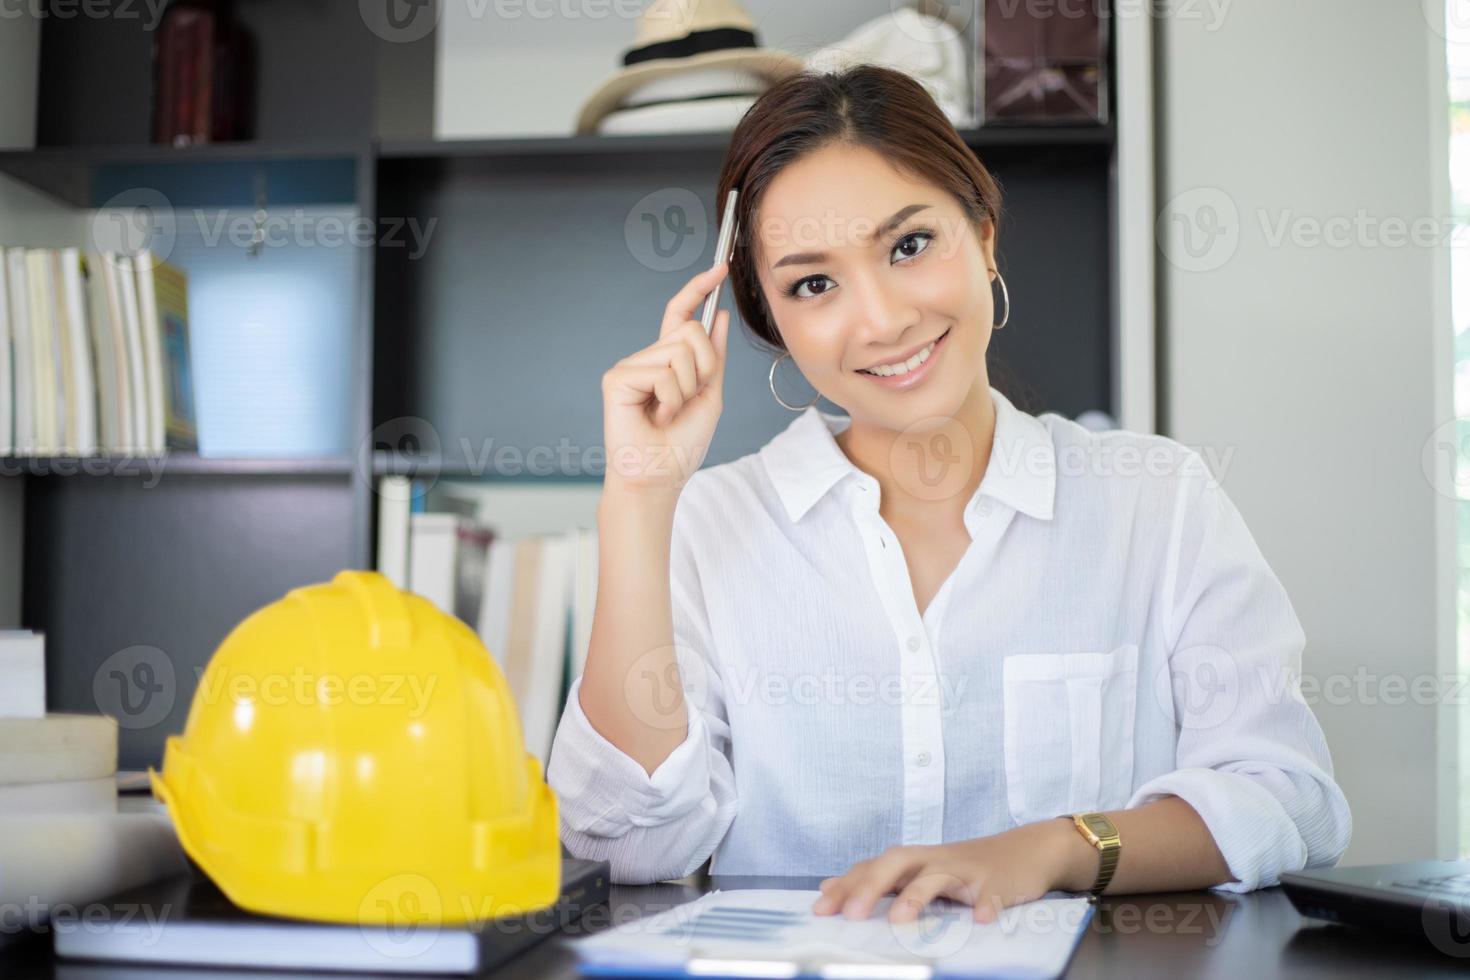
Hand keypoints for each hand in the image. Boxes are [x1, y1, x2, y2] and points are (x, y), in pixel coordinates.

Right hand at [600, 262, 730, 497]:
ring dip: (687, 389)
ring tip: (669, 413)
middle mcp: (646, 358)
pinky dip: (670, 400)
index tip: (720, 268)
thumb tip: (721, 315)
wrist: (660, 477)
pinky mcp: (617, 378)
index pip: (680, 315)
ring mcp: (630, 366)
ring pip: (680, 350)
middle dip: (704, 368)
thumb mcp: (710, 396)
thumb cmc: (681, 445)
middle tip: (687, 401)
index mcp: (667, 361)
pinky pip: (663, 373)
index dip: (698, 289)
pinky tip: (655, 417)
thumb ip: (714, 358)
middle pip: (691, 331)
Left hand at [811, 819, 1094, 923]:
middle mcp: (935, 860)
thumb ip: (879, 879)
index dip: (846, 885)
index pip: (872, 867)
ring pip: (937, 876)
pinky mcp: (996, 884)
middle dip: (870, 886)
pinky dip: (986, 906)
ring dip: (917, 896)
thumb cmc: (966, 867)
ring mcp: (966, 871)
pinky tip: (980, 920)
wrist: (1026, 851)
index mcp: (914, 860)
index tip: (820, 908)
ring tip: (899, 919)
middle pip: (897, 862)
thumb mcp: (921, 870)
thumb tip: (830, 887)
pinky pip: (992, 895)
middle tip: (848, 915)